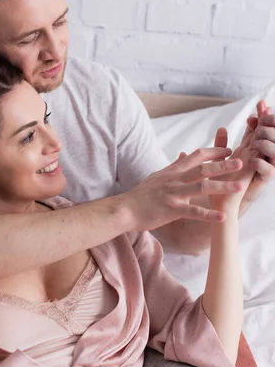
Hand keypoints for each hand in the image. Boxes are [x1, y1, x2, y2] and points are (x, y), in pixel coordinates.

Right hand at [123, 147, 243, 231]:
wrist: (126, 209)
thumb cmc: (143, 194)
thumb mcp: (158, 175)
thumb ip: (173, 166)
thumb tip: (183, 154)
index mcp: (174, 171)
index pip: (196, 155)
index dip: (213, 152)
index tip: (229, 150)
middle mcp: (175, 179)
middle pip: (202, 168)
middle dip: (223, 165)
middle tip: (241, 162)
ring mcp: (173, 194)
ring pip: (201, 187)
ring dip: (222, 187)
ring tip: (239, 187)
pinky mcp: (171, 210)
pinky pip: (193, 212)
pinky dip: (208, 214)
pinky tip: (222, 217)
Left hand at [217, 101, 274, 210]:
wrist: (220, 208)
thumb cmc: (220, 185)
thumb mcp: (220, 160)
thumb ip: (221, 145)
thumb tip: (221, 127)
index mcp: (249, 152)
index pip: (259, 131)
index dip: (262, 117)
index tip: (261, 103)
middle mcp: (258, 160)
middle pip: (270, 138)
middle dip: (271, 125)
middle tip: (265, 114)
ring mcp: (261, 172)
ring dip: (268, 143)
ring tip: (259, 138)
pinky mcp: (259, 185)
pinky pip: (268, 173)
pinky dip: (262, 164)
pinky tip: (254, 159)